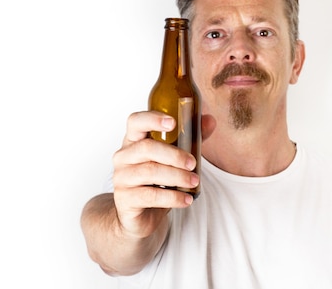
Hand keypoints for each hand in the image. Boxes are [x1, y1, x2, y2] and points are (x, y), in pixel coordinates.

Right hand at [111, 111, 211, 238]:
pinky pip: (150, 196)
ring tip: (194, 182)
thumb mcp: (174, 156)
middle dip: (174, 155)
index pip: (136, 121)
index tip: (173, 122)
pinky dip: (173, 197)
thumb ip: (191, 138)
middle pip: (147, 148)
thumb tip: (210, 120)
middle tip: (193, 164)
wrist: (141, 213)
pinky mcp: (125, 200)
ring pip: (150, 172)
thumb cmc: (158, 179)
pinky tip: (186, 200)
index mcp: (134, 140)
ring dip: (177, 177)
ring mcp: (121, 178)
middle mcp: (124, 156)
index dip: (152, 119)